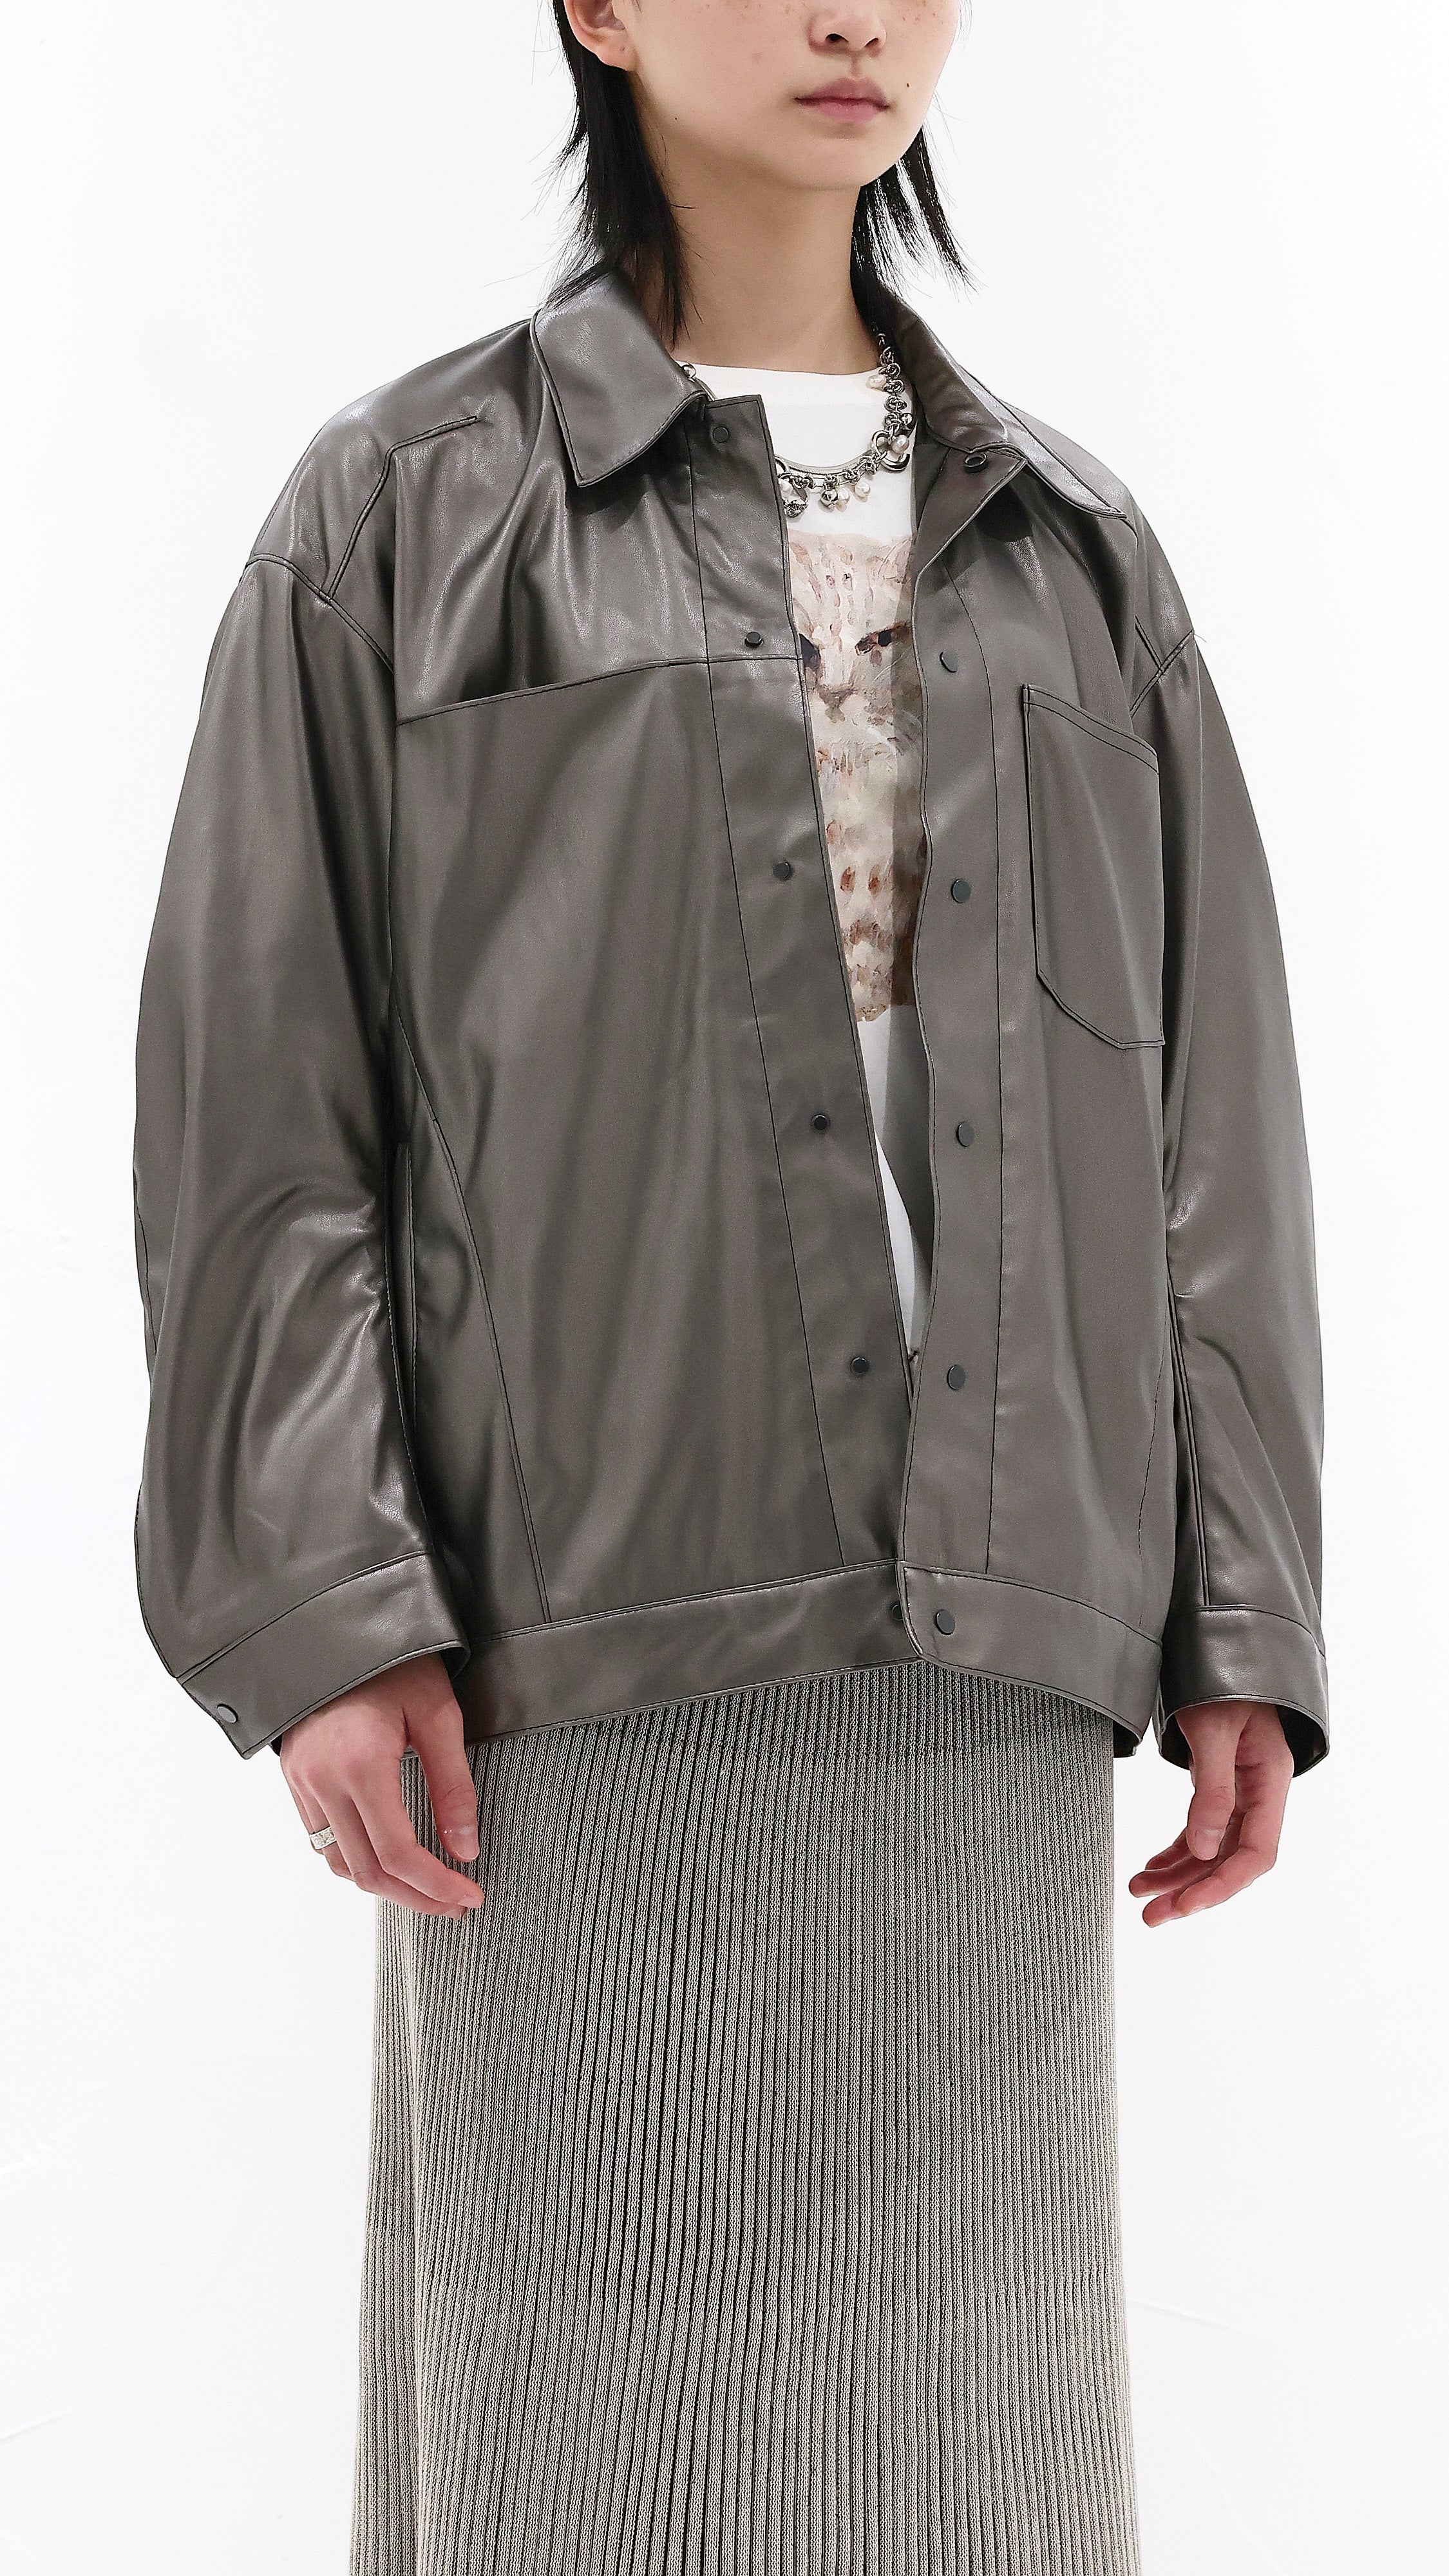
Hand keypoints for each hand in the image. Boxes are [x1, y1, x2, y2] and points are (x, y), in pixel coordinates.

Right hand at [278, 1651, 483, 1919]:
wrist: (334, 1624)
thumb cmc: (393, 1661)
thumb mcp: (437, 1715)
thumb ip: (453, 1786)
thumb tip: (466, 1849)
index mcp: (361, 1765)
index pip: (400, 1853)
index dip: (437, 1885)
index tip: (470, 1895)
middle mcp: (324, 1782)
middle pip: (368, 1871)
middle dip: (415, 1897)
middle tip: (455, 1903)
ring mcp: (303, 1782)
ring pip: (340, 1863)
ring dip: (384, 1885)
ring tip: (427, 1888)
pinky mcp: (295, 1778)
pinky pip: (321, 1839)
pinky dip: (356, 1860)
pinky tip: (388, 1857)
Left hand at [1128, 1699, 1293, 1927]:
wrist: (1218, 1644)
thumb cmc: (1220, 1681)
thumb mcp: (1214, 1731)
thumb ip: (1212, 1790)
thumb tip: (1202, 1850)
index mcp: (1271, 1781)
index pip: (1257, 1851)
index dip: (1222, 1884)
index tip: (1185, 1905)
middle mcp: (1259, 1793)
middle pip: (1231, 1859)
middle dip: (1192, 1890)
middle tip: (1152, 1917)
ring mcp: (1239, 1791)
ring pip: (1211, 1849)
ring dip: (1177, 1876)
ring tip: (1139, 1896)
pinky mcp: (1218, 1786)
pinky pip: (1199, 1831)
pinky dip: (1175, 1853)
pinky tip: (1150, 1870)